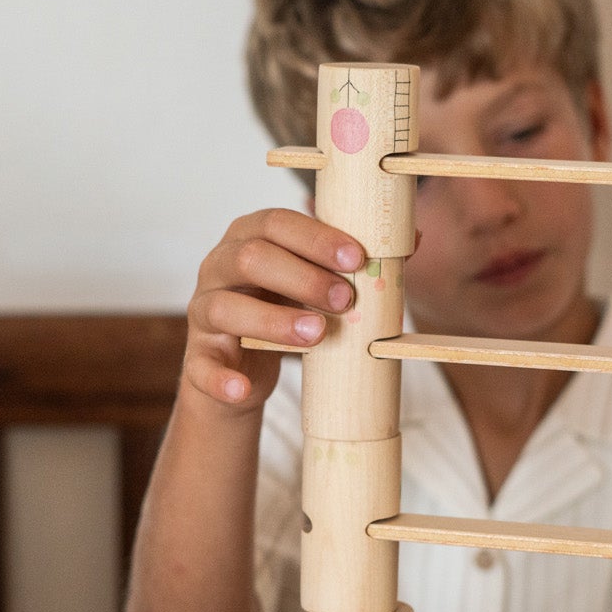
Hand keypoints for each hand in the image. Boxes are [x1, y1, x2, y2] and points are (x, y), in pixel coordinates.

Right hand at [185, 209, 362, 409]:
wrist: (243, 366)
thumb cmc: (283, 309)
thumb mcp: (311, 283)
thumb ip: (349, 264)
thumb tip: (413, 239)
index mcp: (247, 238)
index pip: (276, 223)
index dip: (316, 238)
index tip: (356, 258)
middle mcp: (218, 267)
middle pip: (250, 257)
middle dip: (302, 277)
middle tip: (344, 300)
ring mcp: (203, 311)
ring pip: (225, 307)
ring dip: (273, 321)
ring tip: (317, 334)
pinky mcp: (198, 355)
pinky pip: (200, 366)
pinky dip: (221, 379)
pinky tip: (244, 388)